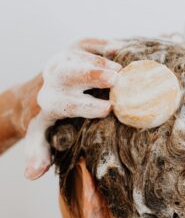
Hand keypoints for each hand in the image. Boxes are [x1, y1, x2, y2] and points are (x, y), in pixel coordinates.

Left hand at [24, 39, 123, 179]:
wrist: (36, 91)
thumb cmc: (47, 118)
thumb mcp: (39, 138)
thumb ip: (38, 154)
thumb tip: (31, 175)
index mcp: (50, 101)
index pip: (67, 104)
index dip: (88, 107)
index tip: (108, 109)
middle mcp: (54, 78)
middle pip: (70, 74)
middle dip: (92, 75)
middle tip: (116, 78)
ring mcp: (64, 59)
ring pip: (79, 55)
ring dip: (100, 60)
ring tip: (121, 68)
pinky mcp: (72, 48)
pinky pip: (86, 42)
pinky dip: (101, 43)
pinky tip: (117, 48)